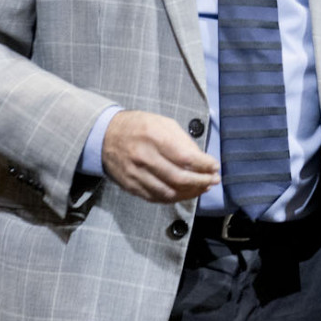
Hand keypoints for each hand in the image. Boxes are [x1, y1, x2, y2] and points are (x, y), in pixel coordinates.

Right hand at [102, 110, 219, 202]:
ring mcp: (136, 174)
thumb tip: (201, 160)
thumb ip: (182, 140)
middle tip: (213, 180)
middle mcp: (144, 157)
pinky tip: (184, 193)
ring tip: (202, 188)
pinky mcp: (131, 186)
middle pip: (179, 178)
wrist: (105, 135)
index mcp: (154, 136)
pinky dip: (174, 198)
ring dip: (190, 193)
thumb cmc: (138, 126)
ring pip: (169, 192)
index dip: (204, 165)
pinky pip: (156, 198)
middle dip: (201, 181)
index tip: (215, 166)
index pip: (185, 157)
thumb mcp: (162, 122)